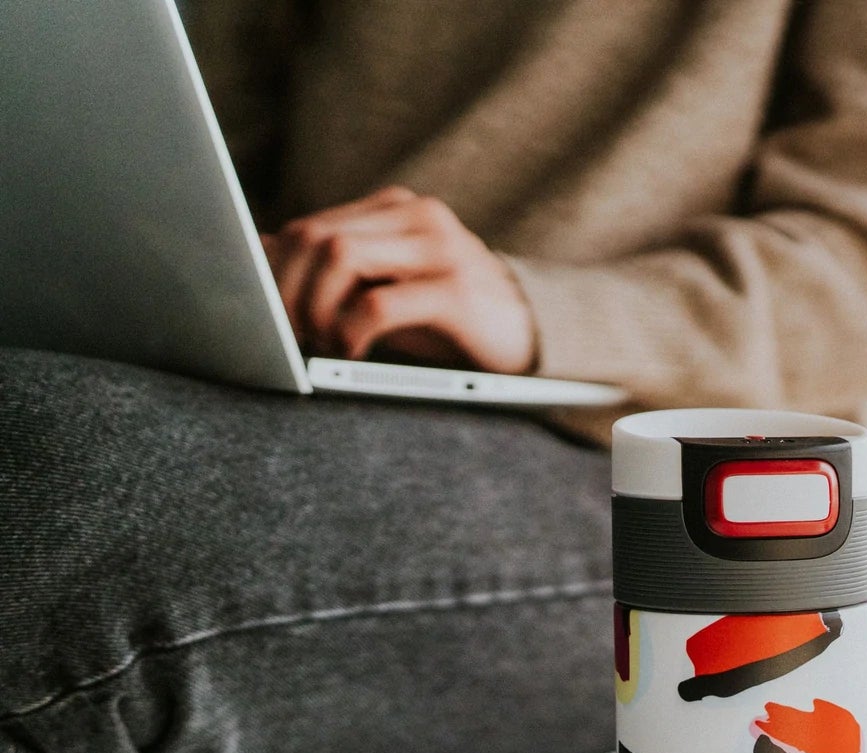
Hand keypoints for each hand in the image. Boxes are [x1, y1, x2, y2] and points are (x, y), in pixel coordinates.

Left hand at [262, 186, 535, 373]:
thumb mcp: (389, 286)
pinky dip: (351, 331)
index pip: (309, 227)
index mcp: (398, 209)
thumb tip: (258, 253)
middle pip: (317, 238)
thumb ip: (335, 268)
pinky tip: (354, 351)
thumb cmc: (451, 318)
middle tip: (290, 337)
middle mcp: (419, 216)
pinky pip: (379, 304)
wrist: (532, 334)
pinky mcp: (457, 291)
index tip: (267, 317)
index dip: (274, 274)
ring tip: (324, 345)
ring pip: (340, 258)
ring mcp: (441, 249)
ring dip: (316, 309)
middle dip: (288, 293)